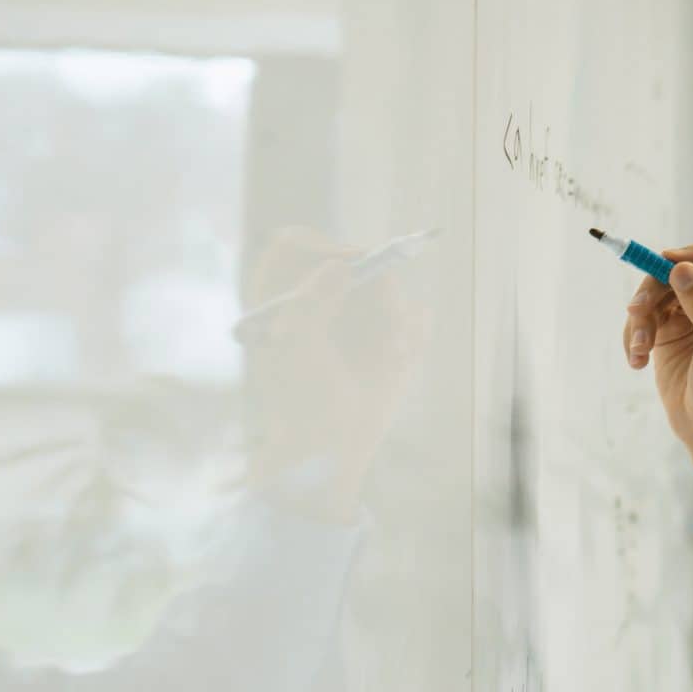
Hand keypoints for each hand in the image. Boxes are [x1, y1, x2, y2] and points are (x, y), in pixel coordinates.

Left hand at [242, 229, 430, 519]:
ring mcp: (355, 309)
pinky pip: (409, 311)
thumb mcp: (299, 352)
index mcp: (283, 295)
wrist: (333, 446)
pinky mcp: (388, 327)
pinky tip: (396, 359)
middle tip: (388, 314)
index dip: (320, 246)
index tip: (349, 266)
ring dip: (395, 314)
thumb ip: (313, 303)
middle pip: (353, 258)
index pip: (295, 246)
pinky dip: (409, 331)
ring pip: (386, 284)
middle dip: (376, 285)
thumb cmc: (302, 401)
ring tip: (392, 352)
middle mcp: (319, 294)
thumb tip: (340, 264)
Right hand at [622, 232, 692, 452]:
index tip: (672, 265)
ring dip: (640, 316)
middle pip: (681, 265)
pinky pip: (642, 314)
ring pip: (656, 288)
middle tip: (637, 312)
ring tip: (638, 349)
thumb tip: (681, 267)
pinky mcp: (668, 327)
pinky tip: (635, 361)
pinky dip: (633, 334)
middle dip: (654, 288)